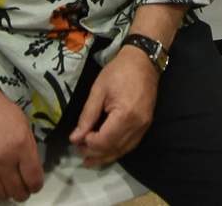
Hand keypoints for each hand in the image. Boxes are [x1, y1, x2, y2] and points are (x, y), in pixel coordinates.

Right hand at [0, 87, 44, 201]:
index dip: (36, 185)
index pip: (34, 179)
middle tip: (23, 187)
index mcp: (21, 145)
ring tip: (8, 185)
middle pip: (19, 192)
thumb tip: (32, 166)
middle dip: (24, 191)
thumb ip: (28, 147)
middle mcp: (4, 159)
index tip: (35, 184)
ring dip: (7, 193)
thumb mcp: (22, 122)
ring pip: (1, 195)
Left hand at [69, 46, 159, 167]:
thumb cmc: (118, 71)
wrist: (143, 61)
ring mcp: (144, 126)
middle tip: (79, 152)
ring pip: (123, 149)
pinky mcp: (146, 125)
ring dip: (106, 156)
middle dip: (95, 153)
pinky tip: (107, 152)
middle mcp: (137, 124)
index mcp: (125, 114)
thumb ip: (87, 115)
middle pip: (114, 148)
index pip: (105, 140)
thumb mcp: (98, 90)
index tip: (77, 139)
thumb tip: (75, 137)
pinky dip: (117, 150)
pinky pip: (131, 144)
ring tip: (90, 160)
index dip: (90, 143)